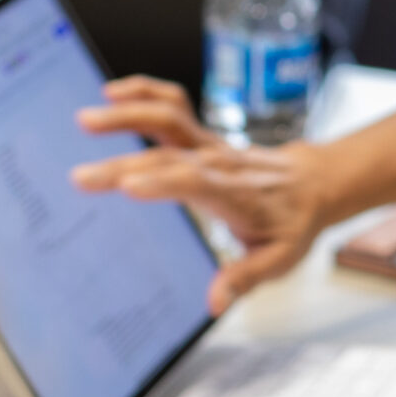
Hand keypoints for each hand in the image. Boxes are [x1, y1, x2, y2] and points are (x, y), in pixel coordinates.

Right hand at [71, 76, 332, 312]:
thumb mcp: (279, 259)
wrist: (314, 183)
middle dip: (123, 164)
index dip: (163, 184)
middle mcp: (218, 164)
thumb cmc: (292, 224)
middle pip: (166, 158)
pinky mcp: (200, 136)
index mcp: (234, 196)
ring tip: (86, 119)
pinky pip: (172, 106)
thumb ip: (244, 278)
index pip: (197, 184)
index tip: (128, 187)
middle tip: (81, 177)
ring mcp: (208, 146)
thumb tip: (215, 304)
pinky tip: (113, 92)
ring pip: (168, 120)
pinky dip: (145, 92)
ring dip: (129, 114)